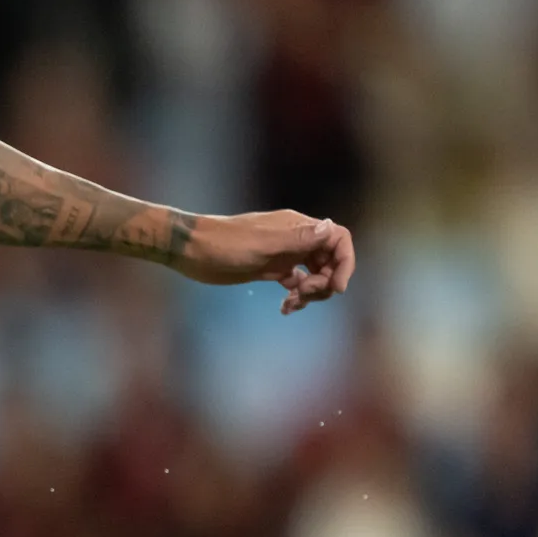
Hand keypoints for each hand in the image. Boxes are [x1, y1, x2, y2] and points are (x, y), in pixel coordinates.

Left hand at [178, 211, 355, 313]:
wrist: (192, 250)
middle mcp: (295, 240)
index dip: (345, 262)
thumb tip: (330, 227)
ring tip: (292, 304)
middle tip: (304, 295)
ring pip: (314, 274)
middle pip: (329, 260)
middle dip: (325, 282)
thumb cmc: (225, 244)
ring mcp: (283, 255)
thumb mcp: (263, 243)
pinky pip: (295, 283)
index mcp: (298, 228)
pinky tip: (285, 309)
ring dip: (311, 292)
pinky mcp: (270, 269)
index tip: (336, 286)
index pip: (337, 239)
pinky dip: (296, 297)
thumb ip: (297, 238)